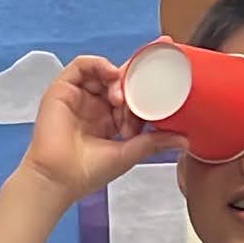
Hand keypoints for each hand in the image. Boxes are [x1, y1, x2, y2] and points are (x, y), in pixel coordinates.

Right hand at [15, 55, 175, 199]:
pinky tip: (111, 77)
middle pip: (119, 80)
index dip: (147, 84)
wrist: (58, 179)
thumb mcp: (128, 153)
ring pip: (103, 72)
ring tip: (123, 97)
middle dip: (139, 71)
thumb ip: (154, 142)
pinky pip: (81, 66)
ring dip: (118, 78)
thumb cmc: (88, 172)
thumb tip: (185, 139)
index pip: (131, 94)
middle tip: (159, 63)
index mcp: (109, 119)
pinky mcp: (62, 89)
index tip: (170, 69)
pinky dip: (98, 65)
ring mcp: (78, 96)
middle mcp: (94, 105)